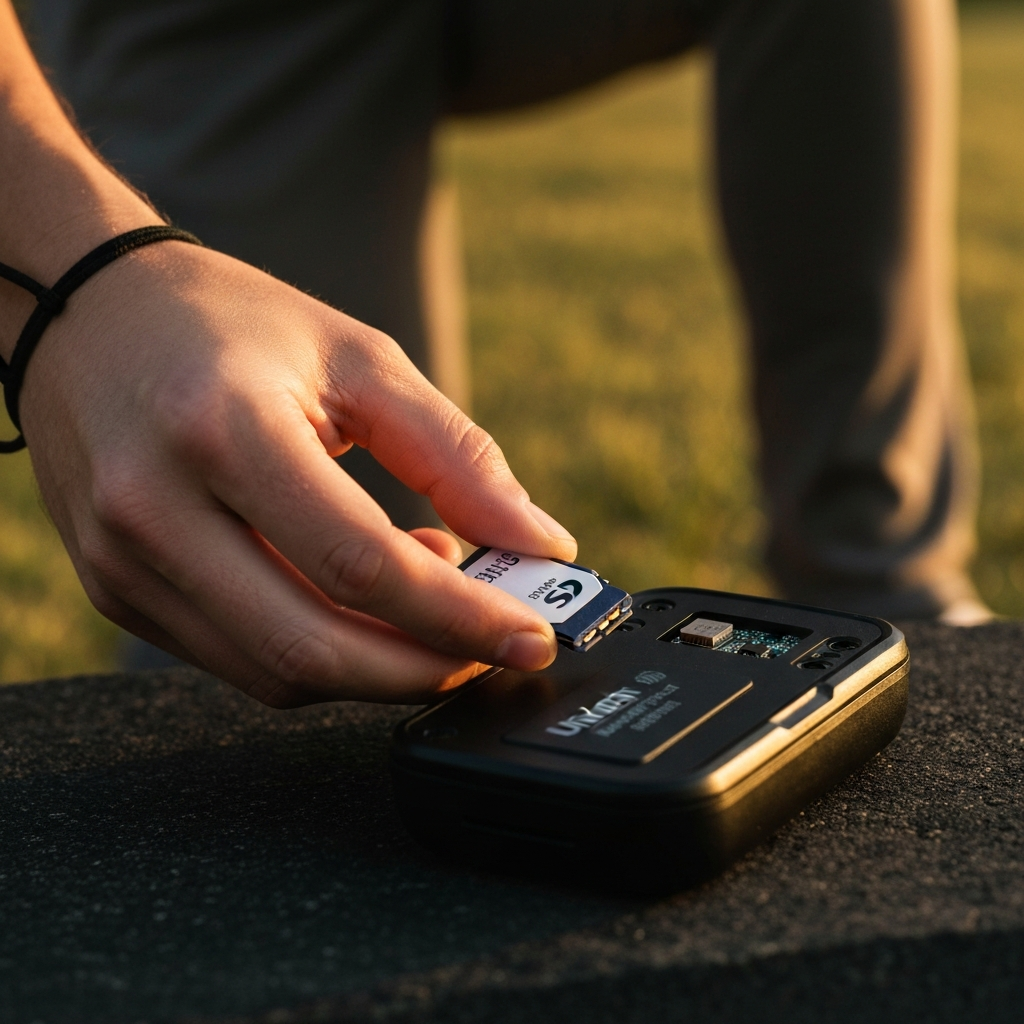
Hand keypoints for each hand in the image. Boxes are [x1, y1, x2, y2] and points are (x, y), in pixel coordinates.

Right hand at [17, 241, 576, 705]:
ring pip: (275, 672)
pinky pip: (239, 659)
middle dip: (424, 668)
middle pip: (312, 646)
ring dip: (375, 664)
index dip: (459, 617)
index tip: (531, 636)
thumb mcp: (360, 359)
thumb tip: (541, 544)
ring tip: (427, 601)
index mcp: (224, 430)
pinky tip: (358, 600)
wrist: (88, 314)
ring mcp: (124, 562)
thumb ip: (457, 456)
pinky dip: (318, 650)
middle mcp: (157, 508)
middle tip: (493, 648)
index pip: (359, 565)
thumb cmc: (230, 323)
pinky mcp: (116, 590)